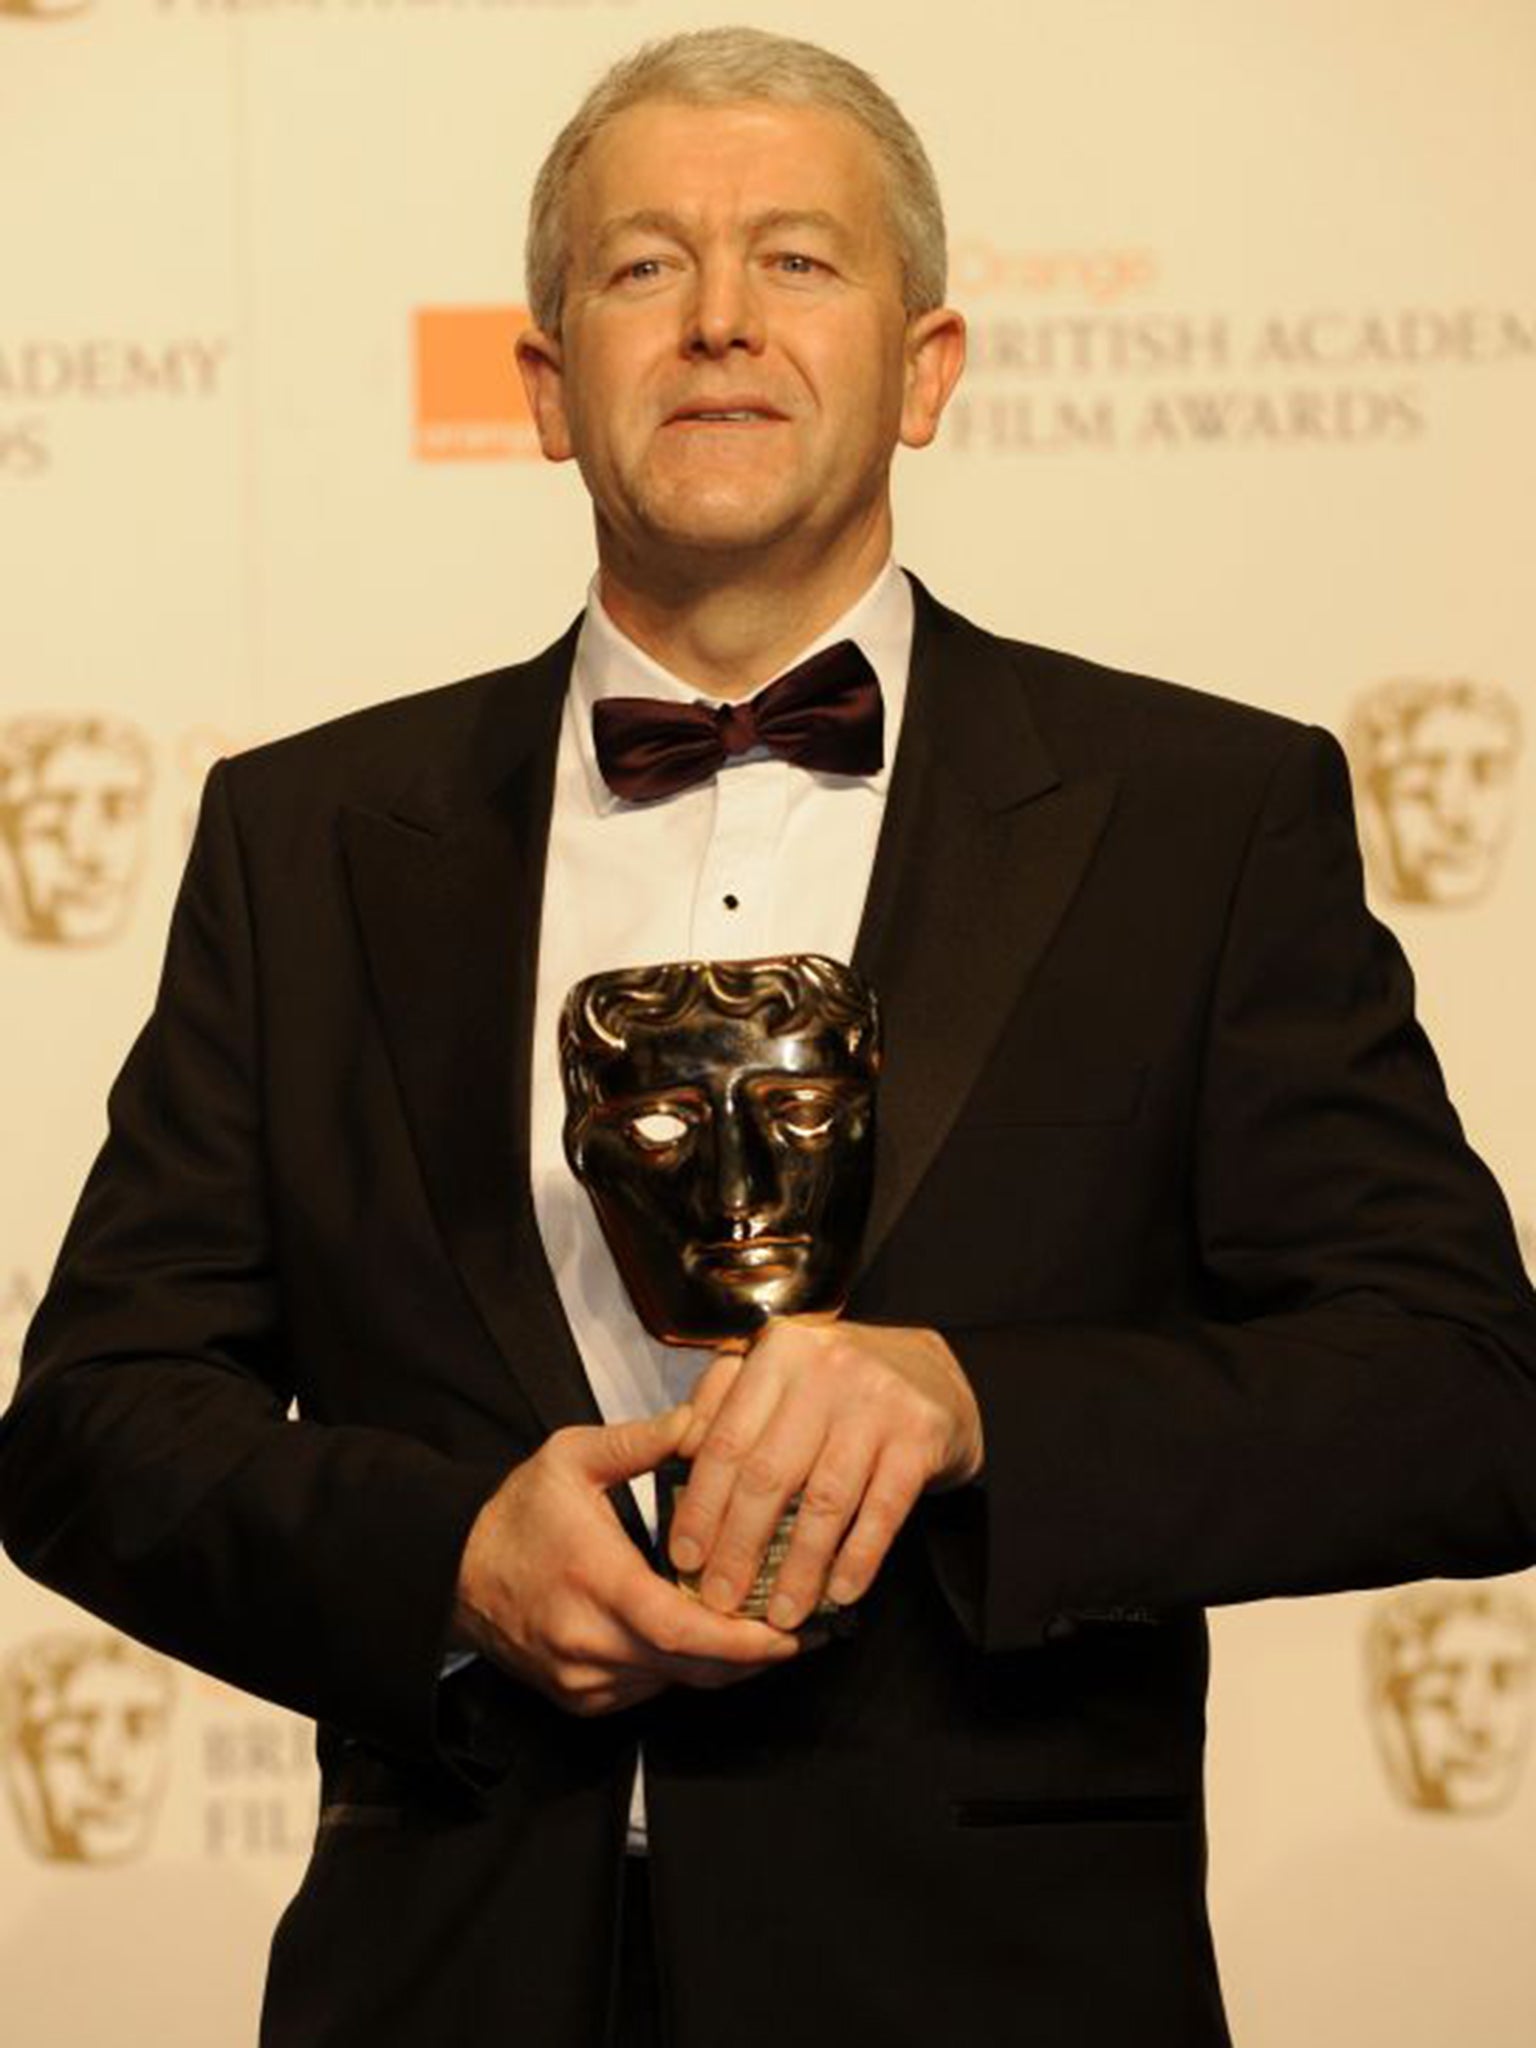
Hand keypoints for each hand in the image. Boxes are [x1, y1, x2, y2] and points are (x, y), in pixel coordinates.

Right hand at [452, 1406, 801, 1716]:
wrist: (454, 1569)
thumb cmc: (518, 1511)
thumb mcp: (572, 1456)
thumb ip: (642, 1440)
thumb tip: (702, 1421)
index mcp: (596, 1580)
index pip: (682, 1631)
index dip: (741, 1642)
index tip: (787, 1635)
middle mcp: (589, 1640)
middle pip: (689, 1670)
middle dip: (748, 1659)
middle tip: (795, 1637)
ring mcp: (582, 1677)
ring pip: (672, 1686)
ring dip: (718, 1667)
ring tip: (760, 1634)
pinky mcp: (578, 1697)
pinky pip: (646, 1693)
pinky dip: (679, 1672)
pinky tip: (702, 1642)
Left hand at [668, 1319, 983, 1631]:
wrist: (933, 1371)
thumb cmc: (838, 1385)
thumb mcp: (780, 1374)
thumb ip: (727, 1403)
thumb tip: (678, 1454)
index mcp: (780, 1352)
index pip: (726, 1440)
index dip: (701, 1505)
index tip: (685, 1557)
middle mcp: (826, 1368)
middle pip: (768, 1474)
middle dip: (739, 1546)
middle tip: (722, 1598)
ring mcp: (878, 1400)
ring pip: (824, 1500)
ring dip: (799, 1568)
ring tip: (781, 1614)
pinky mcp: (922, 1433)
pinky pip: (883, 1510)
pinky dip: (859, 1557)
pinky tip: (841, 1593)